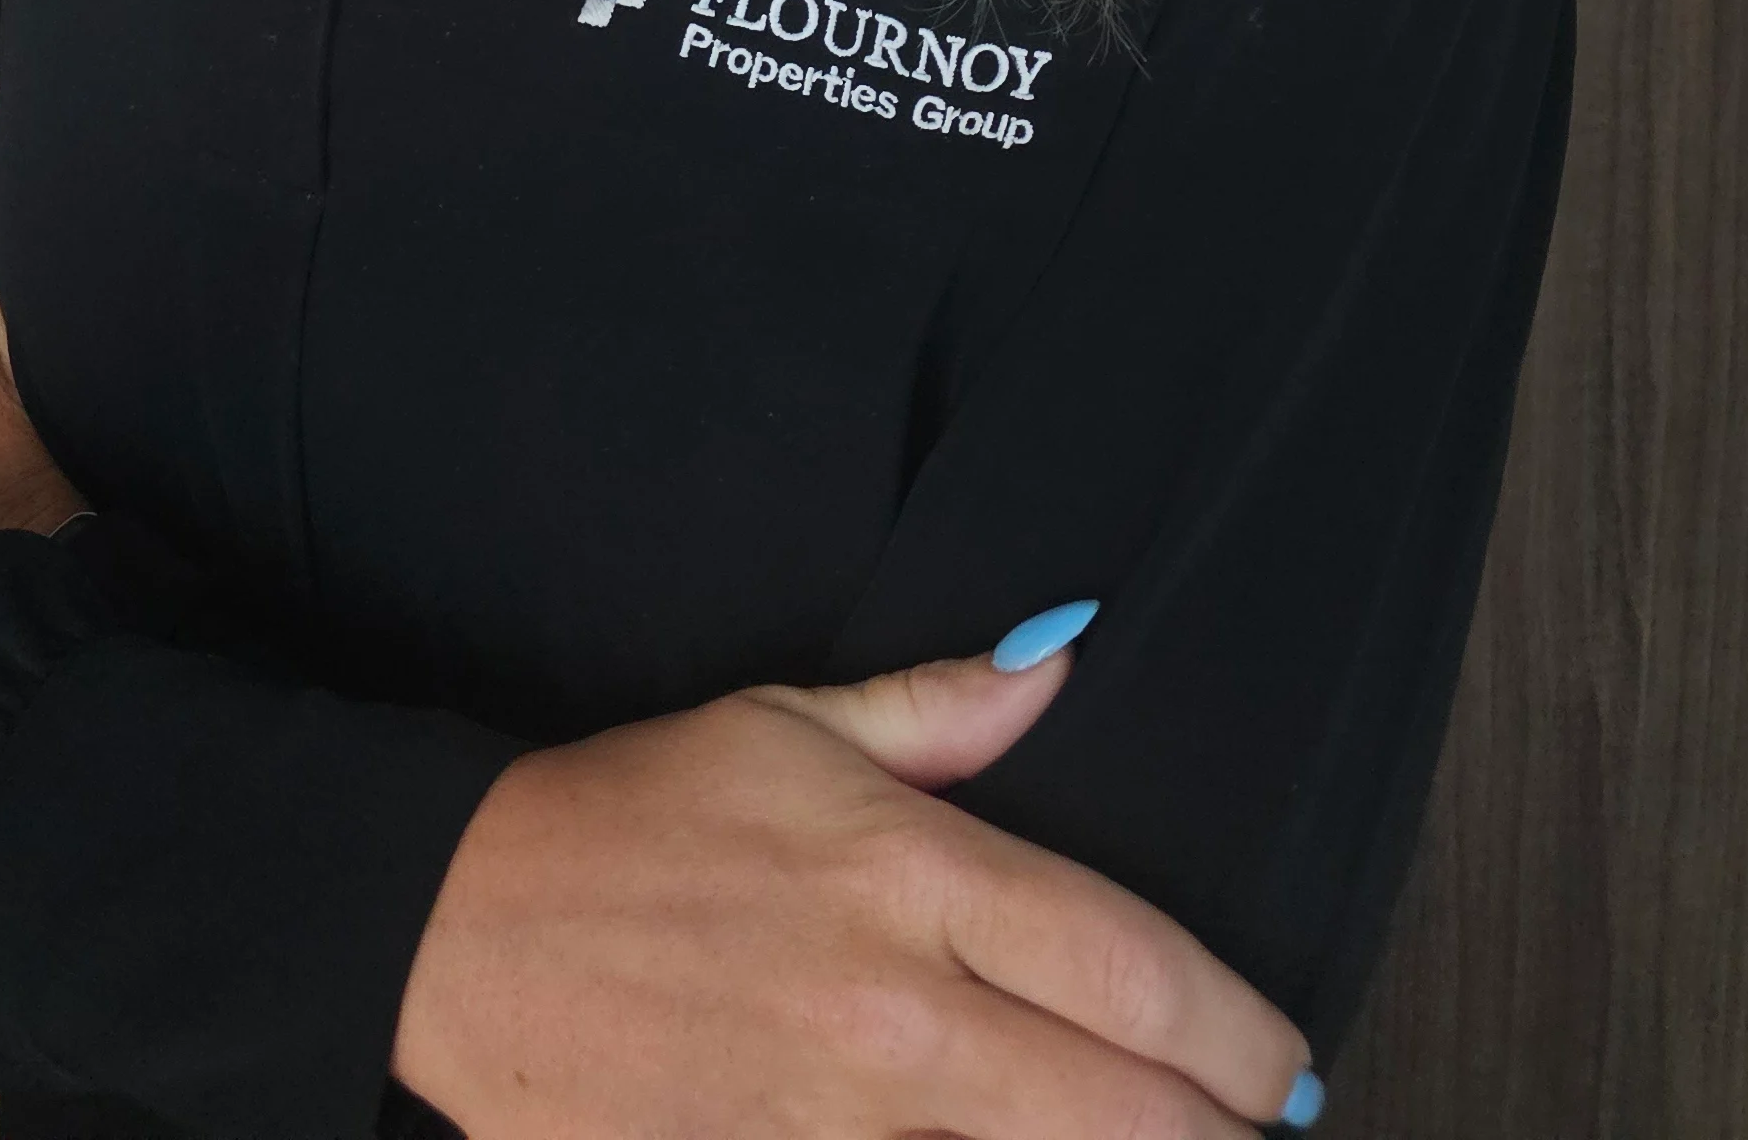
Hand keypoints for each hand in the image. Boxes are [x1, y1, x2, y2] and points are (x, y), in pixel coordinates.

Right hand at [392, 629, 1320, 1138]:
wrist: (458, 925)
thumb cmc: (630, 812)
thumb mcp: (783, 723)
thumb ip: (940, 708)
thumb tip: (1061, 655)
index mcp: (908, 875)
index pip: (1131, 967)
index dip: (1241, 1034)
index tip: (1289, 1066)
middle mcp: (894, 1013)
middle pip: (1120, 1110)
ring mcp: (832, 1125)